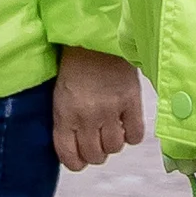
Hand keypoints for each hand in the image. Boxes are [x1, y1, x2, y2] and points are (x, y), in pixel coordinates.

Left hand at [53, 45, 146, 171]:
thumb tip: (74, 146)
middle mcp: (87, 116)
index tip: (80, 157)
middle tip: (97, 139)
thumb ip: (65, 120)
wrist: (97, 34)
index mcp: (64, 114)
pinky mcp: (131, 102)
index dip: (76, 162)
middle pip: (95, 156)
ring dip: (113, 143)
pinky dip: (131, 135)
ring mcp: (110, 110)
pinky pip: (135, 135)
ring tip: (111, 128)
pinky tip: (126, 123)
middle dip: (96, 152)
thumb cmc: (75, 63)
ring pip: (115, 148)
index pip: (69, 156)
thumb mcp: (60, 93)